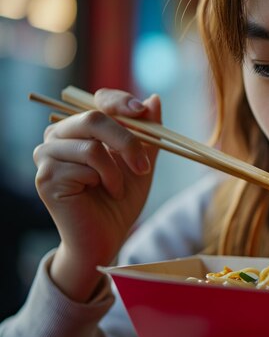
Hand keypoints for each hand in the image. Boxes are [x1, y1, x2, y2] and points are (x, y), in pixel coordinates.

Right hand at [33, 88, 160, 300]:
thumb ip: (148, 132)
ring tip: (118, 188)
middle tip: (144, 166)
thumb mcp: (141, 161)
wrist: (106, 237)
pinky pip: (87, 164)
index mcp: (80, 128)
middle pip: (95, 117)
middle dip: (128, 141)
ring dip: (117, 169)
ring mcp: (47, 155)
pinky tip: (104, 193)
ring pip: (92, 143)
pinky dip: (106, 179)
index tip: (142, 111)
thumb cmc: (120, 199)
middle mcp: (58, 136)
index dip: (120, 101)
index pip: (98, 100)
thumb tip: (154, 98)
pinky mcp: (47, 175)